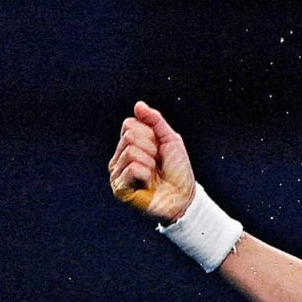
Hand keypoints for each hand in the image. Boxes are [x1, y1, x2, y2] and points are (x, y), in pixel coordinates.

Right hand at [108, 101, 196, 221]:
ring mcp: (117, 173)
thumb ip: (155, 121)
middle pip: (130, 136)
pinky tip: (148, 184)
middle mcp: (119, 157)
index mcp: (128, 144)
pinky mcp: (120, 188)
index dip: (150, 135)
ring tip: (153, 175)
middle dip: (151, 148)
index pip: (129, 124)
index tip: (159, 150)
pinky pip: (133, 168)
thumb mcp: (170, 140)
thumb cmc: (177, 170)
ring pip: (131, 151)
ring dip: (150, 163)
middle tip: (157, 164)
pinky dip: (146, 174)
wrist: (185, 197)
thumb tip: (138, 104)